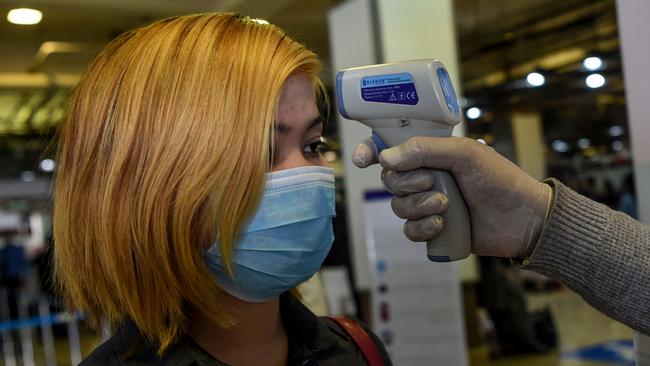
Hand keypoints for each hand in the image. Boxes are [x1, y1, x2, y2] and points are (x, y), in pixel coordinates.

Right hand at [353, 136, 551, 257]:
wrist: (523, 220)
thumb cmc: (500, 179)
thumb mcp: (465, 154)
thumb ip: (424, 150)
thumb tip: (385, 158)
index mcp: (431, 153)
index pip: (390, 148)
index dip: (371, 152)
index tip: (363, 159)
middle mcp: (425, 176)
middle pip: (389, 180)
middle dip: (407, 184)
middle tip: (434, 183)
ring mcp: (428, 203)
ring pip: (397, 206)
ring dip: (418, 207)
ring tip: (446, 207)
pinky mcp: (433, 229)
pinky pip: (408, 231)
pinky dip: (421, 229)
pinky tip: (441, 226)